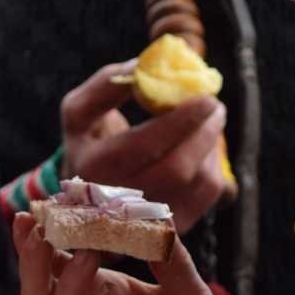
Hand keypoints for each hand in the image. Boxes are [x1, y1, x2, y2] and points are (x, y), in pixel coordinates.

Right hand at [13, 212, 236, 294]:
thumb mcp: (186, 284)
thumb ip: (168, 254)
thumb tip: (155, 214)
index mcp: (98, 288)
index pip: (53, 264)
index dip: (35, 241)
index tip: (28, 213)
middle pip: (40, 293)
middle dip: (31, 262)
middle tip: (39, 231)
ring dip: (68, 283)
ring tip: (87, 255)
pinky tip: (112, 294)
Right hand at [61, 60, 227, 231]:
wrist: (89, 197)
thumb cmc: (89, 142)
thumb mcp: (79, 111)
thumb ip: (105, 85)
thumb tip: (143, 64)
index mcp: (93, 169)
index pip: (143, 145)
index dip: (178, 120)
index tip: (204, 96)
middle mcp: (119, 202)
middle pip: (177, 169)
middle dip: (204, 133)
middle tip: (215, 105)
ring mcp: (148, 221)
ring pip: (198, 183)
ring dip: (212, 146)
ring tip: (211, 120)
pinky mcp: (172, 230)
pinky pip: (207, 195)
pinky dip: (214, 164)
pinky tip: (205, 146)